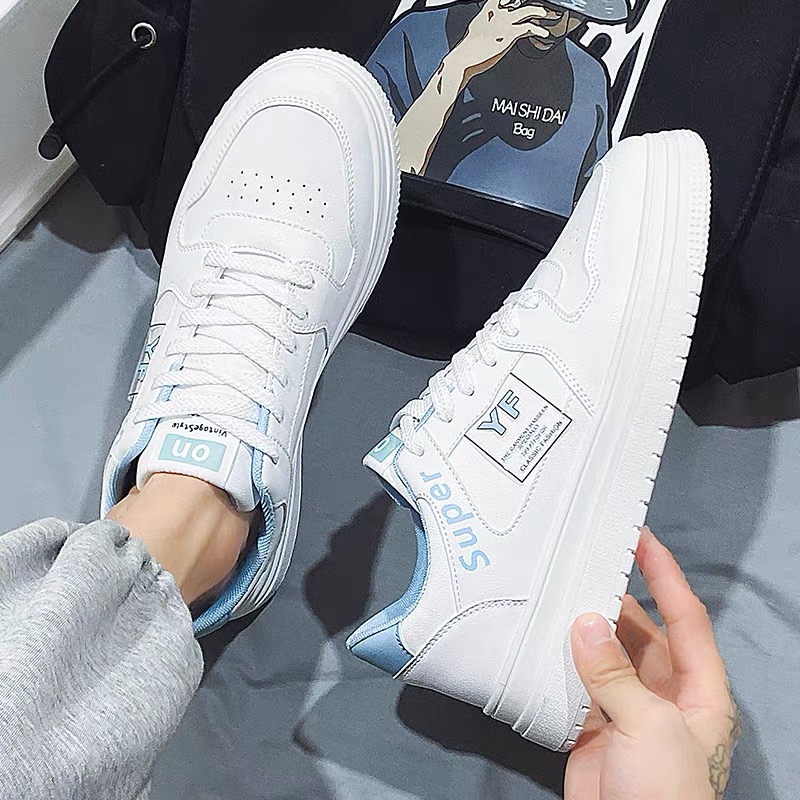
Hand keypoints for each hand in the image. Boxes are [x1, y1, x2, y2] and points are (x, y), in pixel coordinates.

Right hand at [449, 0, 549, 82]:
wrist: (464, 60)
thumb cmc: (469, 50)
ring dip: (540, 11)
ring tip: (547, 14)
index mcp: (488, 10)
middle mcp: (497, 13)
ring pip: (528, 10)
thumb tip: (492, 22)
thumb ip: (487, 21)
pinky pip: (528, 28)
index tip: (524, 1)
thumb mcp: (477, 28)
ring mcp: (504, 23)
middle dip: (533, 3)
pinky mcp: (509, 35)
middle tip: (543, 6)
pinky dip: (538, 30)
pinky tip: (543, 34)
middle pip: (519, 0)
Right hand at [566, 528, 740, 799]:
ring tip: (557, 591)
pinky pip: (579, 682)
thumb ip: (615, 672)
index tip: (640, 537)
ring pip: (606, 655)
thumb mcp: (651, 727)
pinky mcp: (596, 726)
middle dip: (615, 599)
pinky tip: (542, 636)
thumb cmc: (665, 789)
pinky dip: (562, 660)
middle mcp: (666, 693)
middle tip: (582, 562)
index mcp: (700, 690)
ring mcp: (629, 710)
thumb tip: (583, 621)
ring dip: (584, 629)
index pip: (687, 618)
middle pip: (641, 632)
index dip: (666, 575)